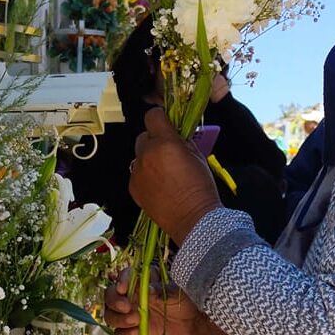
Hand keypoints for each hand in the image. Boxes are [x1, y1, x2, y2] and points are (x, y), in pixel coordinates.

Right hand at [103, 274, 231, 334]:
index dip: (120, 280)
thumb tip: (149, 290)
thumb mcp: (175, 292)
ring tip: (137, 321)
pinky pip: (120, 334)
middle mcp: (130, 296)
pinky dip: (125, 334)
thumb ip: (161, 290)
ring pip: (110, 316)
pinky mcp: (132, 330)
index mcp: (139, 281)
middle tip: (128, 307)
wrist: (189, 321)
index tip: (123, 288)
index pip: (123, 276)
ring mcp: (128, 314)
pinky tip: (138, 333)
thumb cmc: (182, 300)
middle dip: (115, 302)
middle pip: (109, 296)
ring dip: (119, 319)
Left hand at [130, 108, 220, 243]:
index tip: (166, 124)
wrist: (193, 219)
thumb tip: (175, 133)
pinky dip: (145, 175)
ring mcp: (137, 172)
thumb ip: (183, 140)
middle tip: (168, 152)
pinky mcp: (133, 188)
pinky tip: (159, 186)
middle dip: (154, 140)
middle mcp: (147, 155)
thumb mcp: (198, 156)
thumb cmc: (201, 188)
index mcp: (165, 144)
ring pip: (139, 155)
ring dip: (149, 158)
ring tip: (165, 173)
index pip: (153, 116)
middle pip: (143, 136)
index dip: (160, 118)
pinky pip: (136, 173)